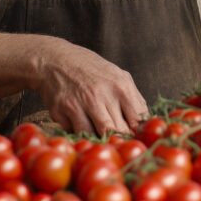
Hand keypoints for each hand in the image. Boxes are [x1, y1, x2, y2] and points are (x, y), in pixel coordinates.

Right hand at [33, 38, 147, 135]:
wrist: (55, 59)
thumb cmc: (91, 70)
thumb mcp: (117, 75)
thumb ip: (133, 98)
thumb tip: (145, 123)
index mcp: (121, 86)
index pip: (137, 119)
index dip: (137, 132)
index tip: (134, 136)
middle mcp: (101, 94)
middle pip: (118, 130)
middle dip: (119, 138)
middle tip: (118, 141)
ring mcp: (80, 103)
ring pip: (97, 135)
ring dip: (99, 138)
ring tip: (99, 134)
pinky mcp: (62, 110)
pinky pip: (76, 132)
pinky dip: (80, 133)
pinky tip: (80, 124)